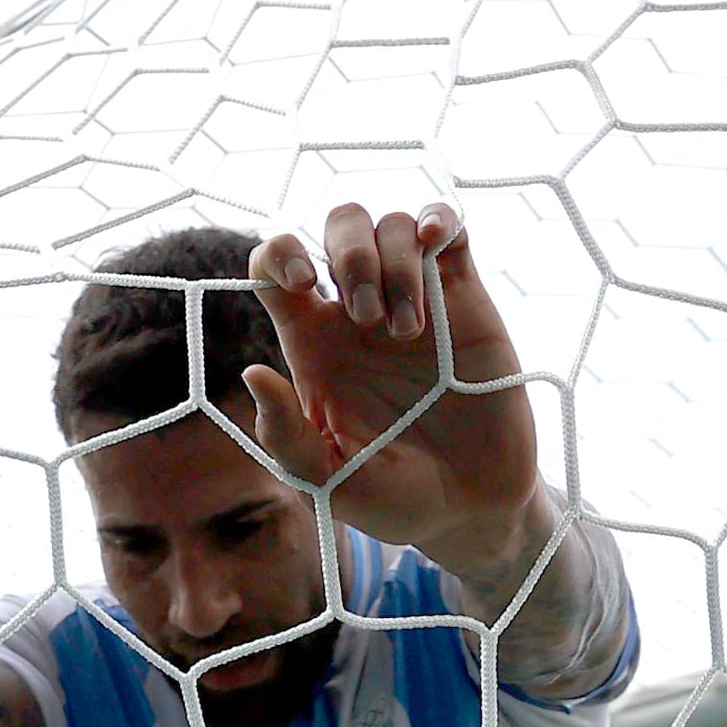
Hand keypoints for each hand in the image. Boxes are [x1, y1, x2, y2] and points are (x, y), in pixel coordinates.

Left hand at [239, 203, 542, 569]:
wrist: (473, 507)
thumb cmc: (395, 498)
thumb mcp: (329, 483)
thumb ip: (285, 436)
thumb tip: (253, 373)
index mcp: (314, 343)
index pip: (275, 266)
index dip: (280, 254)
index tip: (304, 283)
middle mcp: (359, 311)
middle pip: (339, 226)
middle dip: (349, 254)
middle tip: (366, 316)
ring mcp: (413, 298)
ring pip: (393, 225)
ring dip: (396, 263)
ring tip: (410, 330)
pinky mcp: (463, 298)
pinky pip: (446, 228)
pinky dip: (438, 219)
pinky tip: (435, 244)